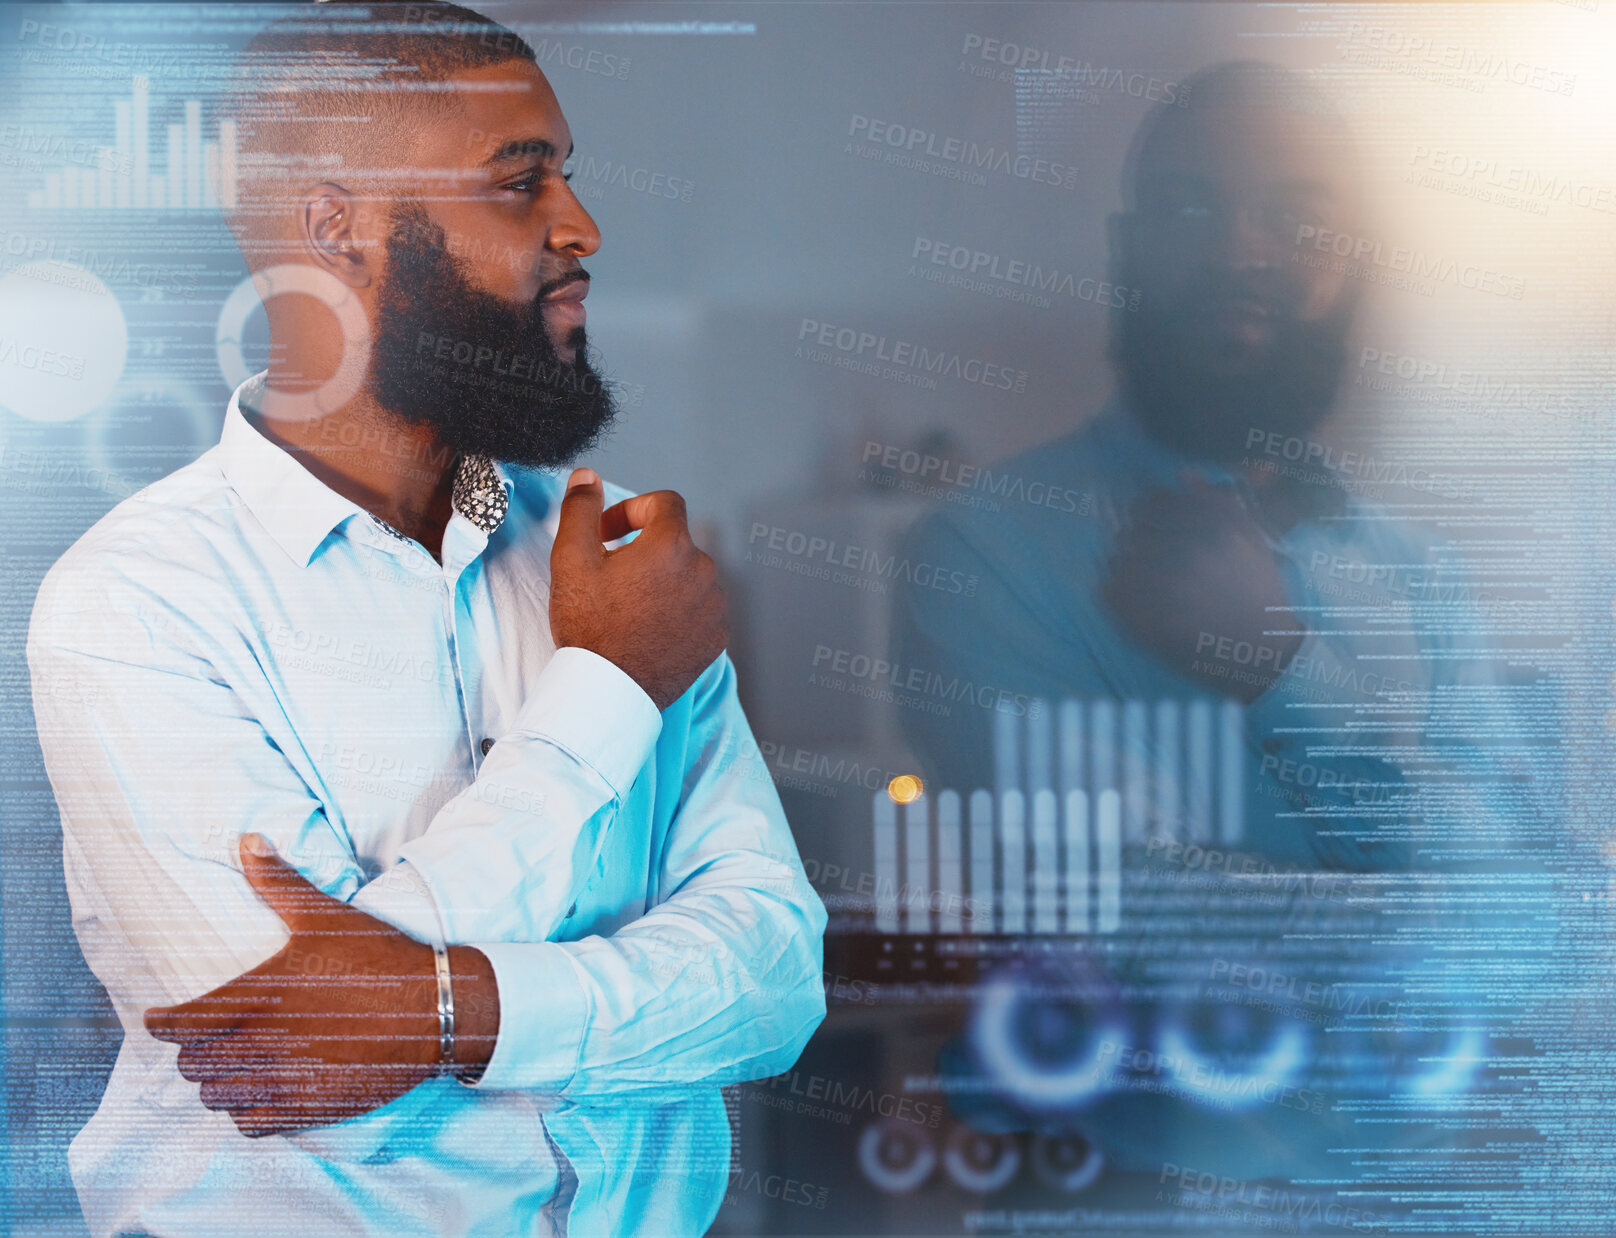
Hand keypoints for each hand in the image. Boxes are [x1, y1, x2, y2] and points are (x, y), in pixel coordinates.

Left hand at [144, 834, 498, 1137]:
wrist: (435, 1007)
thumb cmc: (380, 958)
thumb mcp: (327, 915)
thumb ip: (279, 882)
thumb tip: (247, 841)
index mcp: (261, 996)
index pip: (181, 1024)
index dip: (160, 1023)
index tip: (159, 1018)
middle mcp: (265, 1043)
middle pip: (193, 1065)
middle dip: (191, 1051)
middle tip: (202, 1038)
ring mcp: (287, 1080)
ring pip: (217, 1096)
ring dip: (217, 1081)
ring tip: (228, 1065)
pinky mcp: (309, 1107)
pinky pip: (251, 1124)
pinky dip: (245, 1111)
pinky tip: (258, 1093)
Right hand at [548, 468, 727, 709]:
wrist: (608, 690)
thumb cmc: (589, 626)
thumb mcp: (571, 560)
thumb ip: (581, 509)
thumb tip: (587, 477)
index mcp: (671, 544)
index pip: (664, 503)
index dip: (633, 510)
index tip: (610, 534)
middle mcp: (703, 570)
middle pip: (675, 542)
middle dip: (645, 551)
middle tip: (611, 577)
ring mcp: (714, 606)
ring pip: (689, 576)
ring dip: (663, 581)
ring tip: (630, 607)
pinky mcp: (717, 637)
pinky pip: (700, 609)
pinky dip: (679, 610)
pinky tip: (649, 628)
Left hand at [1101, 477, 1303, 702]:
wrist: (1265, 650)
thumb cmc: (1260, 591)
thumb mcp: (1251, 539)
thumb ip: (1218, 502)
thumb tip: (1183, 472)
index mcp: (1211, 527)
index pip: (1149, 504)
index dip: (1144, 514)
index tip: (1149, 527)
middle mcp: (1188, 552)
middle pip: (1129, 534)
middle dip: (1134, 546)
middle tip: (1148, 563)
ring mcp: (1168, 587)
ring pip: (1117, 563)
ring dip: (1124, 571)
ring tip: (1144, 586)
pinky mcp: (1151, 619)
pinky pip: (1110, 594)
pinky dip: (1115, 595)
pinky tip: (1135, 604)